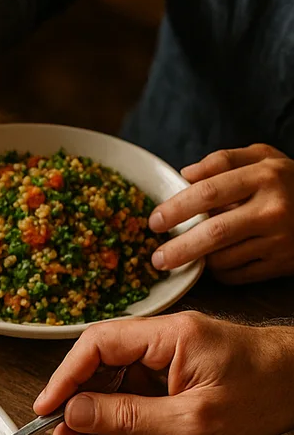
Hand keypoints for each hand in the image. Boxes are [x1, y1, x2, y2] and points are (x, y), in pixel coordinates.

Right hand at [33, 312, 293, 434]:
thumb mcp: (192, 419)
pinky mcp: (181, 372)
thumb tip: (74, 414)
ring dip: (124, 428)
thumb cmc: (266, 394)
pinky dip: (146, 427)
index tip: (46, 411)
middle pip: (103, 371)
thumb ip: (129, 417)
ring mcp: (173, 356)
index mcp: (168, 335)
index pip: (95, 346)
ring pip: (122, 391)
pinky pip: (145, 398)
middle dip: (93, 414)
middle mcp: (166, 339)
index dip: (63, 378)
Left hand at [149, 144, 293, 283]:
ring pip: (222, 258)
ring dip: (196, 261)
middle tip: (156, 258)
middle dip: (178, 249)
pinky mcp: (282, 264)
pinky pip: (236, 275)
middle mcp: (274, 208)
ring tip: (181, 258)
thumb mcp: (263, 158)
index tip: (154, 222)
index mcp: (265, 176)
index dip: (176, 209)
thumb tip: (185, 174)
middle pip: (213, 233)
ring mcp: (280, 239)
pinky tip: (212, 263)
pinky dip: (218, 272)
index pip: (209, 193)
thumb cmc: (287, 182)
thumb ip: (223, 160)